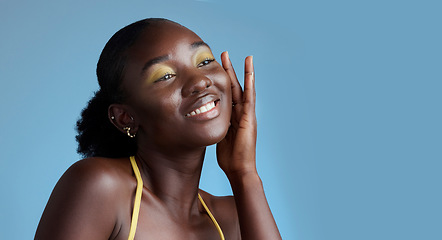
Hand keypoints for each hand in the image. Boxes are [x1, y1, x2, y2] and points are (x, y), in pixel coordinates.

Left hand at [217, 52, 256, 177]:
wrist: (238, 169)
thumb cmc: (228, 156)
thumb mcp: (218, 135)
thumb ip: (215, 124)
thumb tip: (203, 118)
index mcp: (233, 116)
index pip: (227, 94)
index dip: (222, 80)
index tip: (214, 67)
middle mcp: (241, 113)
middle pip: (235, 87)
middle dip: (229, 71)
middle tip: (224, 54)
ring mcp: (247, 115)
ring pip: (245, 89)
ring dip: (244, 72)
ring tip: (245, 57)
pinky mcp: (250, 118)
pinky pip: (250, 98)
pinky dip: (251, 84)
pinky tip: (250, 71)